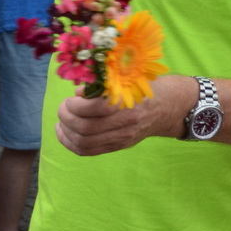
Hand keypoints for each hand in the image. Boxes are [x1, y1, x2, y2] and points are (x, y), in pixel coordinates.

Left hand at [55, 73, 192, 155]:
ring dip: (66, 132)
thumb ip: (102, 85)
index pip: (93, 109)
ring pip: (83, 142)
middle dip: (66, 118)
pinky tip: (64, 133)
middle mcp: (126, 122)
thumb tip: (77, 93)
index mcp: (128, 102)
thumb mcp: (127, 79)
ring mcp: (123, 137)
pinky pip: (88, 151)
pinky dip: (70, 143)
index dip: (75, 105)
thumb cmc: (145, 87)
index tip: (71, 98)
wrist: (168, 107)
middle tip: (63, 108)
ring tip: (62, 121)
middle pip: (85, 128)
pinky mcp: (119, 145)